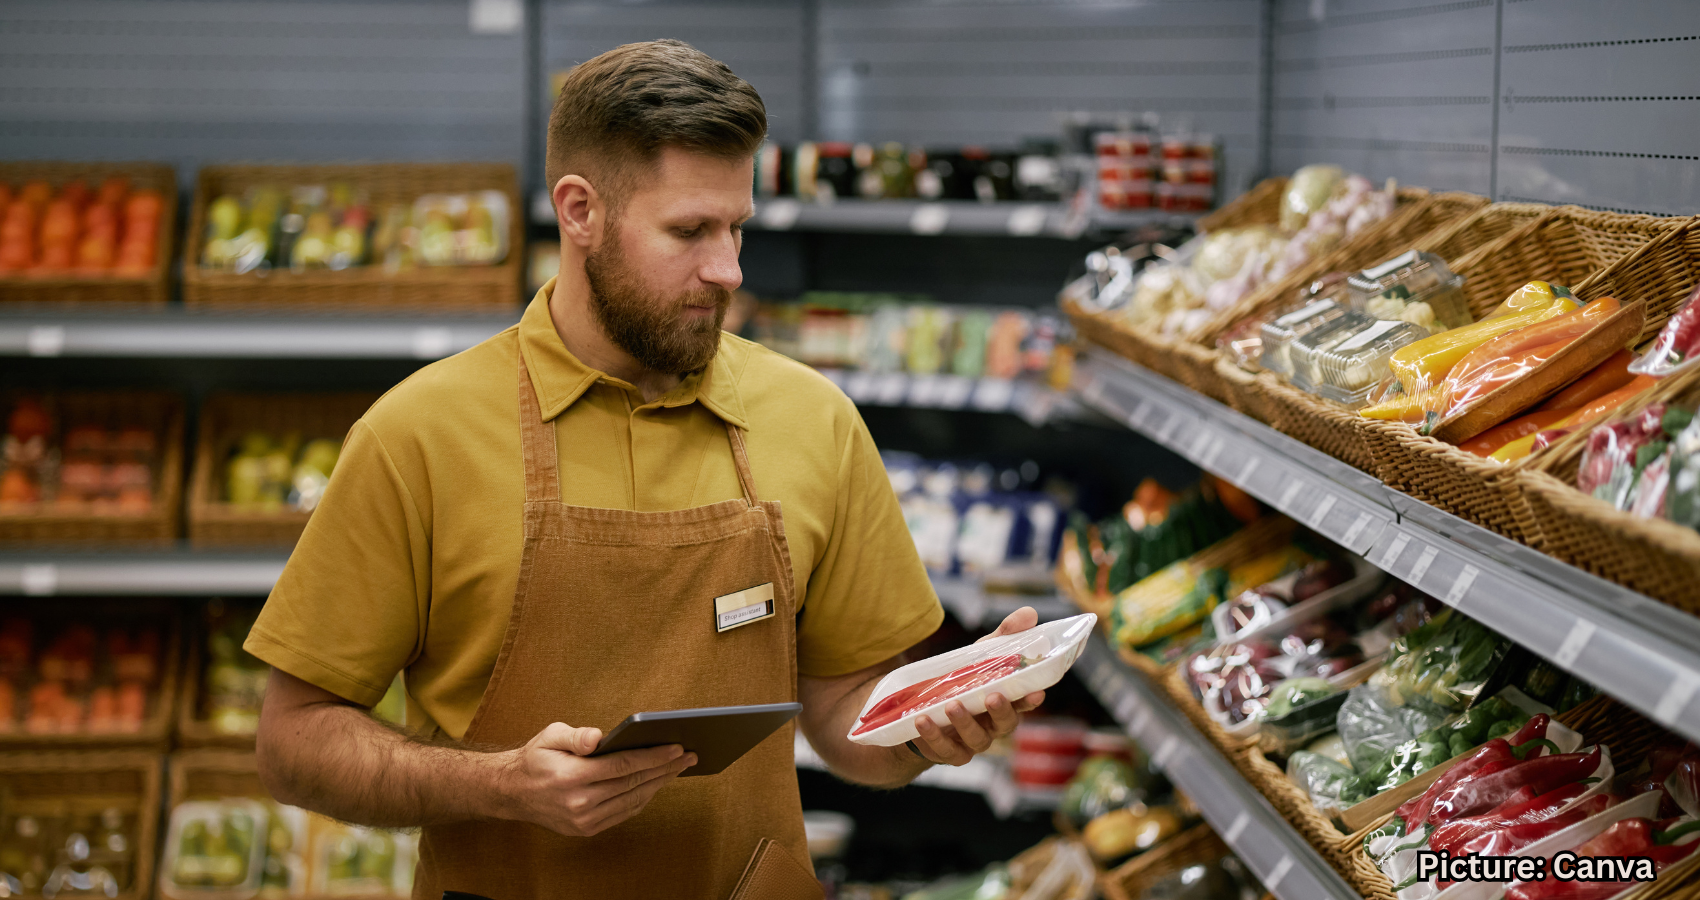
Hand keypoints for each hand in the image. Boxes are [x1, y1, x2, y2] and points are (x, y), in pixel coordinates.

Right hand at [498, 722, 696, 836]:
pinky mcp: (586, 830)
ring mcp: (584, 821)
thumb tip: (599, 737)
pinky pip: (623, 813)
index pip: (623, 766)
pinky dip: (642, 798)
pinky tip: (655, 784)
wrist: (512, 793)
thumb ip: (575, 735)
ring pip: (632, 801)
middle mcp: (579, 803)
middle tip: (688, 756)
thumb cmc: (535, 758)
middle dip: (664, 769)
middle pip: (633, 784)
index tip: (676, 747)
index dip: (653, 756)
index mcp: (571, 777)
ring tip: (677, 768)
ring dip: (658, 784)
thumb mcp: (549, 736)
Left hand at [911, 607, 1045, 766]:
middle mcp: (993, 725)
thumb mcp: (979, 655)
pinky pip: (945, 750)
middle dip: (1001, 712)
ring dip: (965, 722)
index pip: (1024, 702)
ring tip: (951, 704)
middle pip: (1006, 724)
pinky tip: (923, 720)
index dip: (1031, 699)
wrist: (922, 711)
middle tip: (992, 697)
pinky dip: (934, 736)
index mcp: (1005, 701)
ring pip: (976, 739)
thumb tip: (1029, 614)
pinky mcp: (948, 752)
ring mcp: (972, 741)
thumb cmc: (961, 682)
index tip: (1036, 692)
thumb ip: (1003, 637)